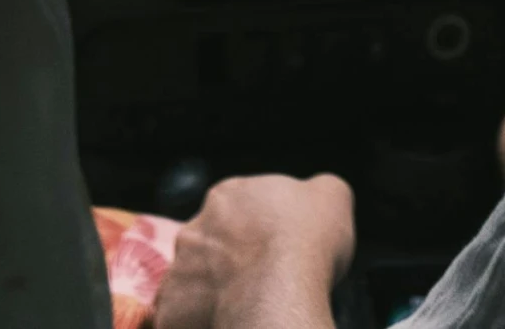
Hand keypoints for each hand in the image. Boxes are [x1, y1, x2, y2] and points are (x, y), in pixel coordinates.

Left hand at [155, 174, 354, 328]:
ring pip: (191, 281)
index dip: (257, 230)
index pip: (236, 208)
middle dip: (229, 260)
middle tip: (258, 280)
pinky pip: (180, 318)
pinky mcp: (172, 310)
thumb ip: (318, 189)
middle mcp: (196, 227)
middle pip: (210, 243)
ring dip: (210, 292)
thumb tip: (315, 195)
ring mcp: (180, 269)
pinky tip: (225, 325)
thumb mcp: (332, 196)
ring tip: (242, 307)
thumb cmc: (306, 242)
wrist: (279, 294)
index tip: (274, 248)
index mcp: (228, 195)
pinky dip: (198, 323)